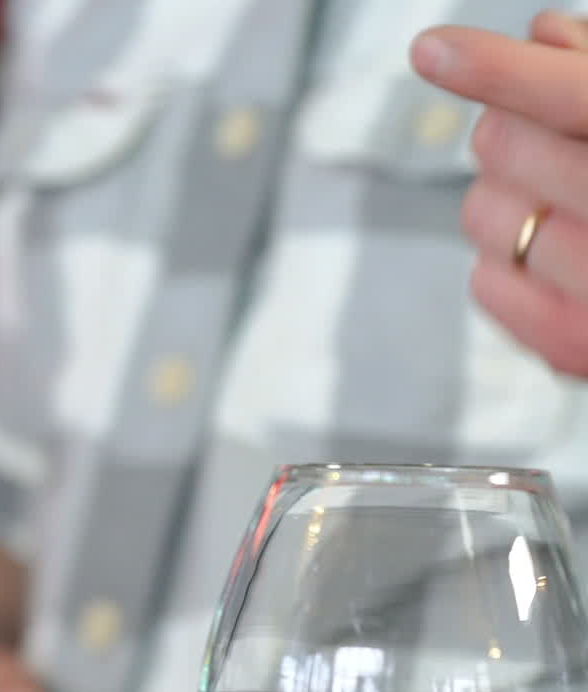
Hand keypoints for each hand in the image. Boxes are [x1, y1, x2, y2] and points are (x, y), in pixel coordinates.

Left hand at [411, 12, 587, 376]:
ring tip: (558, 201)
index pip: (576, 98)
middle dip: (513, 128)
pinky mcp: (567, 343)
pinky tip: (553, 255)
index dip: (499, 69)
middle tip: (550, 141)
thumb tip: (539, 34)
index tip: (431, 48)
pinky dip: (503, 260)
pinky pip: (482, 278)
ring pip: (480, 211)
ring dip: (503, 194)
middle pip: (505, 145)